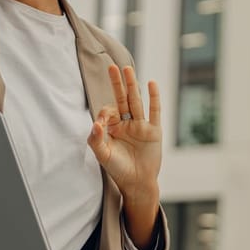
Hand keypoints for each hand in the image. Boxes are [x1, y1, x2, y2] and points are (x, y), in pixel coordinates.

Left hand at [87, 65, 162, 203]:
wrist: (138, 183)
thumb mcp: (103, 156)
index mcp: (114, 128)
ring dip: (132, 85)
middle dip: (117, 83)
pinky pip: (154, 111)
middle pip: (122, 99)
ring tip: (127, 69)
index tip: (102, 124)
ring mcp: (141, 125)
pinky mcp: (154, 130)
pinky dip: (153, 97)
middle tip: (112, 66)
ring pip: (136, 101)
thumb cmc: (119, 170)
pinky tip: (151, 84)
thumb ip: (96, 140)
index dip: (104, 113)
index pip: (108, 111)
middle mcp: (127, 123)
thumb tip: (96, 123)